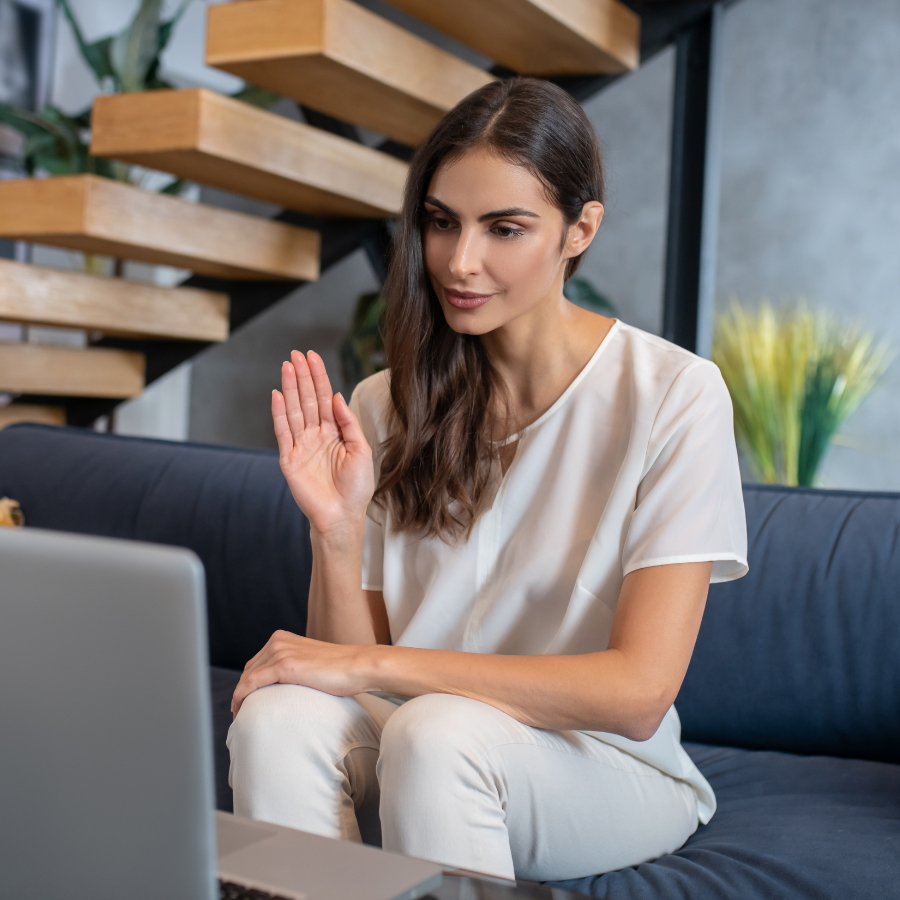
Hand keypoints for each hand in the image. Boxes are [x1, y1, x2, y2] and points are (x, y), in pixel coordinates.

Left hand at [231, 630, 373, 716]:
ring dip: (238, 698)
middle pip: (248, 670)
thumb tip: (283, 686)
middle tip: (239, 712)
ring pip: (246, 678)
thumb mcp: (310, 662)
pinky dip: (241, 698)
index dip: (246, 683)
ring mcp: (280, 652)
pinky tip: (240, 712)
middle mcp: (278, 641)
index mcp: (282, 638)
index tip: (244, 702)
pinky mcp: (285, 666)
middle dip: (241, 691)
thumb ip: (294, 666)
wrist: (358, 666)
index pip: (255, 663)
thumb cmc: (341, 670)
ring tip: (239, 716)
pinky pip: (251, 684)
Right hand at [273, 350, 373, 535]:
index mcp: (335, 432)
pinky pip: (282, 431)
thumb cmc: (356, 487)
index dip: (319, 377)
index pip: (325, 398)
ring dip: (290, 388)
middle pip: (308, 399)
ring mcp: (301, 445)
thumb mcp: (361, 450)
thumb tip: (337, 396)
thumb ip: (349, 422)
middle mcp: (316, 435)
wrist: (342, 515)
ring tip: (287, 366)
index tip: (313, 357)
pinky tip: (278, 394)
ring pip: (295, 410)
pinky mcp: (289, 458)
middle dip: (303, 376)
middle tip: (297, 354)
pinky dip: (279, 413)